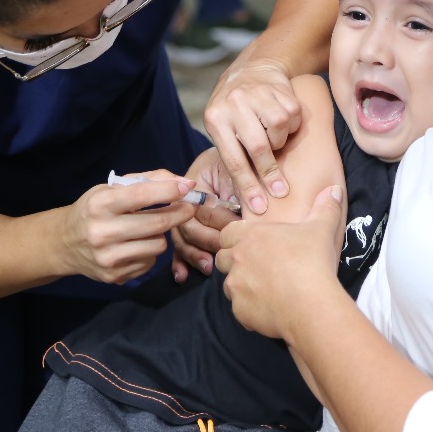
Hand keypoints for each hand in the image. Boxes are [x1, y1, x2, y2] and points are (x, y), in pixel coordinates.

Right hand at [59, 170, 197, 284]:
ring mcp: (107, 257)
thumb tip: (183, 183)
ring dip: (161, 235)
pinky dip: (149, 252)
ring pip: (158, 245)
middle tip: (189, 208)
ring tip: (149, 228)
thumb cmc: (94, 210)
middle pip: (157, 223)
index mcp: (100, 204)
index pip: (141, 195)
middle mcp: (101, 232)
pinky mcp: (114, 276)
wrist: (64, 243)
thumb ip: (148, 180)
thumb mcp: (112, 188)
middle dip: (180, 213)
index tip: (187, 187)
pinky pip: (150, 262)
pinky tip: (136, 245)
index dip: (169, 190)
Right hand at [172, 148, 240, 281]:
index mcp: (195, 182)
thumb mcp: (241, 169)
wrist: (238, 154)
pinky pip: (179, 245)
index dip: (220, 221)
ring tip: (209, 267)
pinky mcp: (186, 228)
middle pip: (187, 226)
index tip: (240, 230)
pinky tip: (182, 276)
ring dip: (193, 255)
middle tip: (224, 252)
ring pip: (181, 239)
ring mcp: (182, 214)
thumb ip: (242, 187)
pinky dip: (181, 261)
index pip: (202, 207)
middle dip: (207, 241)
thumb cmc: (242, 162)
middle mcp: (185, 199)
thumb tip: (253, 210)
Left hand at [204, 58, 302, 215]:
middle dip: (270, 172)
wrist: (253, 69)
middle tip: (280, 190)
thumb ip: (232, 154)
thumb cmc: (235, 109)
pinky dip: (292, 126)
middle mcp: (234, 103)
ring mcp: (258, 93)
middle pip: (258, 147)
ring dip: (280, 141)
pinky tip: (283, 120)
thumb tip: (248, 194)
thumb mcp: (222, 127)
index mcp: (215, 118)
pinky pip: (292, 117)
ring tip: (273, 137)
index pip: (233, 159)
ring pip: (278, 130)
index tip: (259, 206)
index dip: (247, 186)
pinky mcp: (279, 89)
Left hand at [216, 185, 344, 339]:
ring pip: (229, 284)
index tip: (253, 244)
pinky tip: (271, 307)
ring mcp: (236, 286)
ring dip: (242, 285)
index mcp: (251, 235)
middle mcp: (237, 259)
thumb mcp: (322, 229)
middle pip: (223, 258)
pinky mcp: (240, 311)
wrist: (312, 306)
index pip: (227, 232)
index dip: (237, 238)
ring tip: (267, 288)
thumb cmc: (314, 262)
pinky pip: (239, 308)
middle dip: (236, 261)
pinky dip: (250, 308)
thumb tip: (334, 190)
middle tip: (260, 266)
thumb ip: (325, 207)